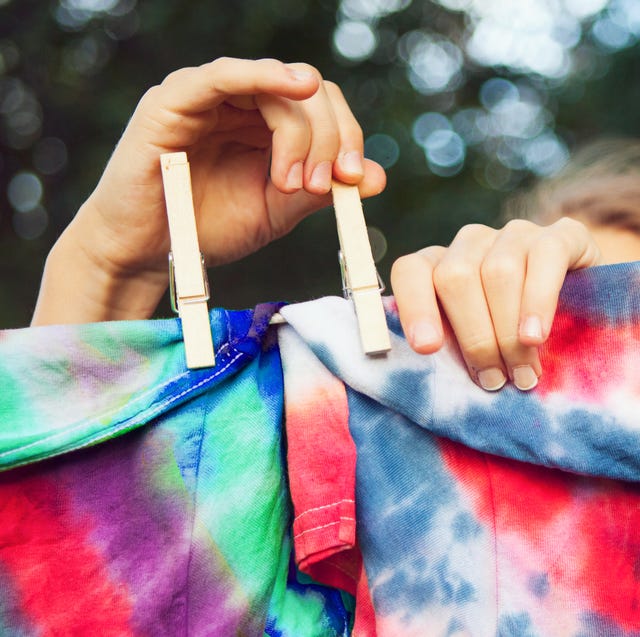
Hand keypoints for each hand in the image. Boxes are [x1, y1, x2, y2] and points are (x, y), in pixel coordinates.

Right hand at [33, 57, 385, 323]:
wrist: (146, 253)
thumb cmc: (205, 230)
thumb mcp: (274, 213)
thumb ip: (318, 192)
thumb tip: (377, 179)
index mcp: (266, 129)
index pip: (321, 111)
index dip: (347, 139)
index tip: (356, 181)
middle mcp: (241, 106)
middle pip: (307, 94)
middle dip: (328, 139)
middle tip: (319, 186)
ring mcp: (209, 97)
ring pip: (275, 85)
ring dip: (298, 131)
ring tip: (289, 182)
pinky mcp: (175, 98)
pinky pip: (223, 75)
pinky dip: (261, 75)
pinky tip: (295, 85)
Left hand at [390, 218, 601, 390]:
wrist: (585, 314)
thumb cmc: (511, 342)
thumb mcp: (474, 345)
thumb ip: (448, 351)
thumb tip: (425, 377)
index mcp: (438, 264)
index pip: (411, 270)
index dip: (414, 306)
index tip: (427, 349)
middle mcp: (471, 242)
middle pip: (455, 277)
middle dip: (474, 337)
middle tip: (493, 380)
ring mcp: (515, 234)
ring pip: (497, 272)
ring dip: (507, 332)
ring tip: (522, 374)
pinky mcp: (562, 234)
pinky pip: (545, 257)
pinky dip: (538, 302)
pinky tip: (535, 336)